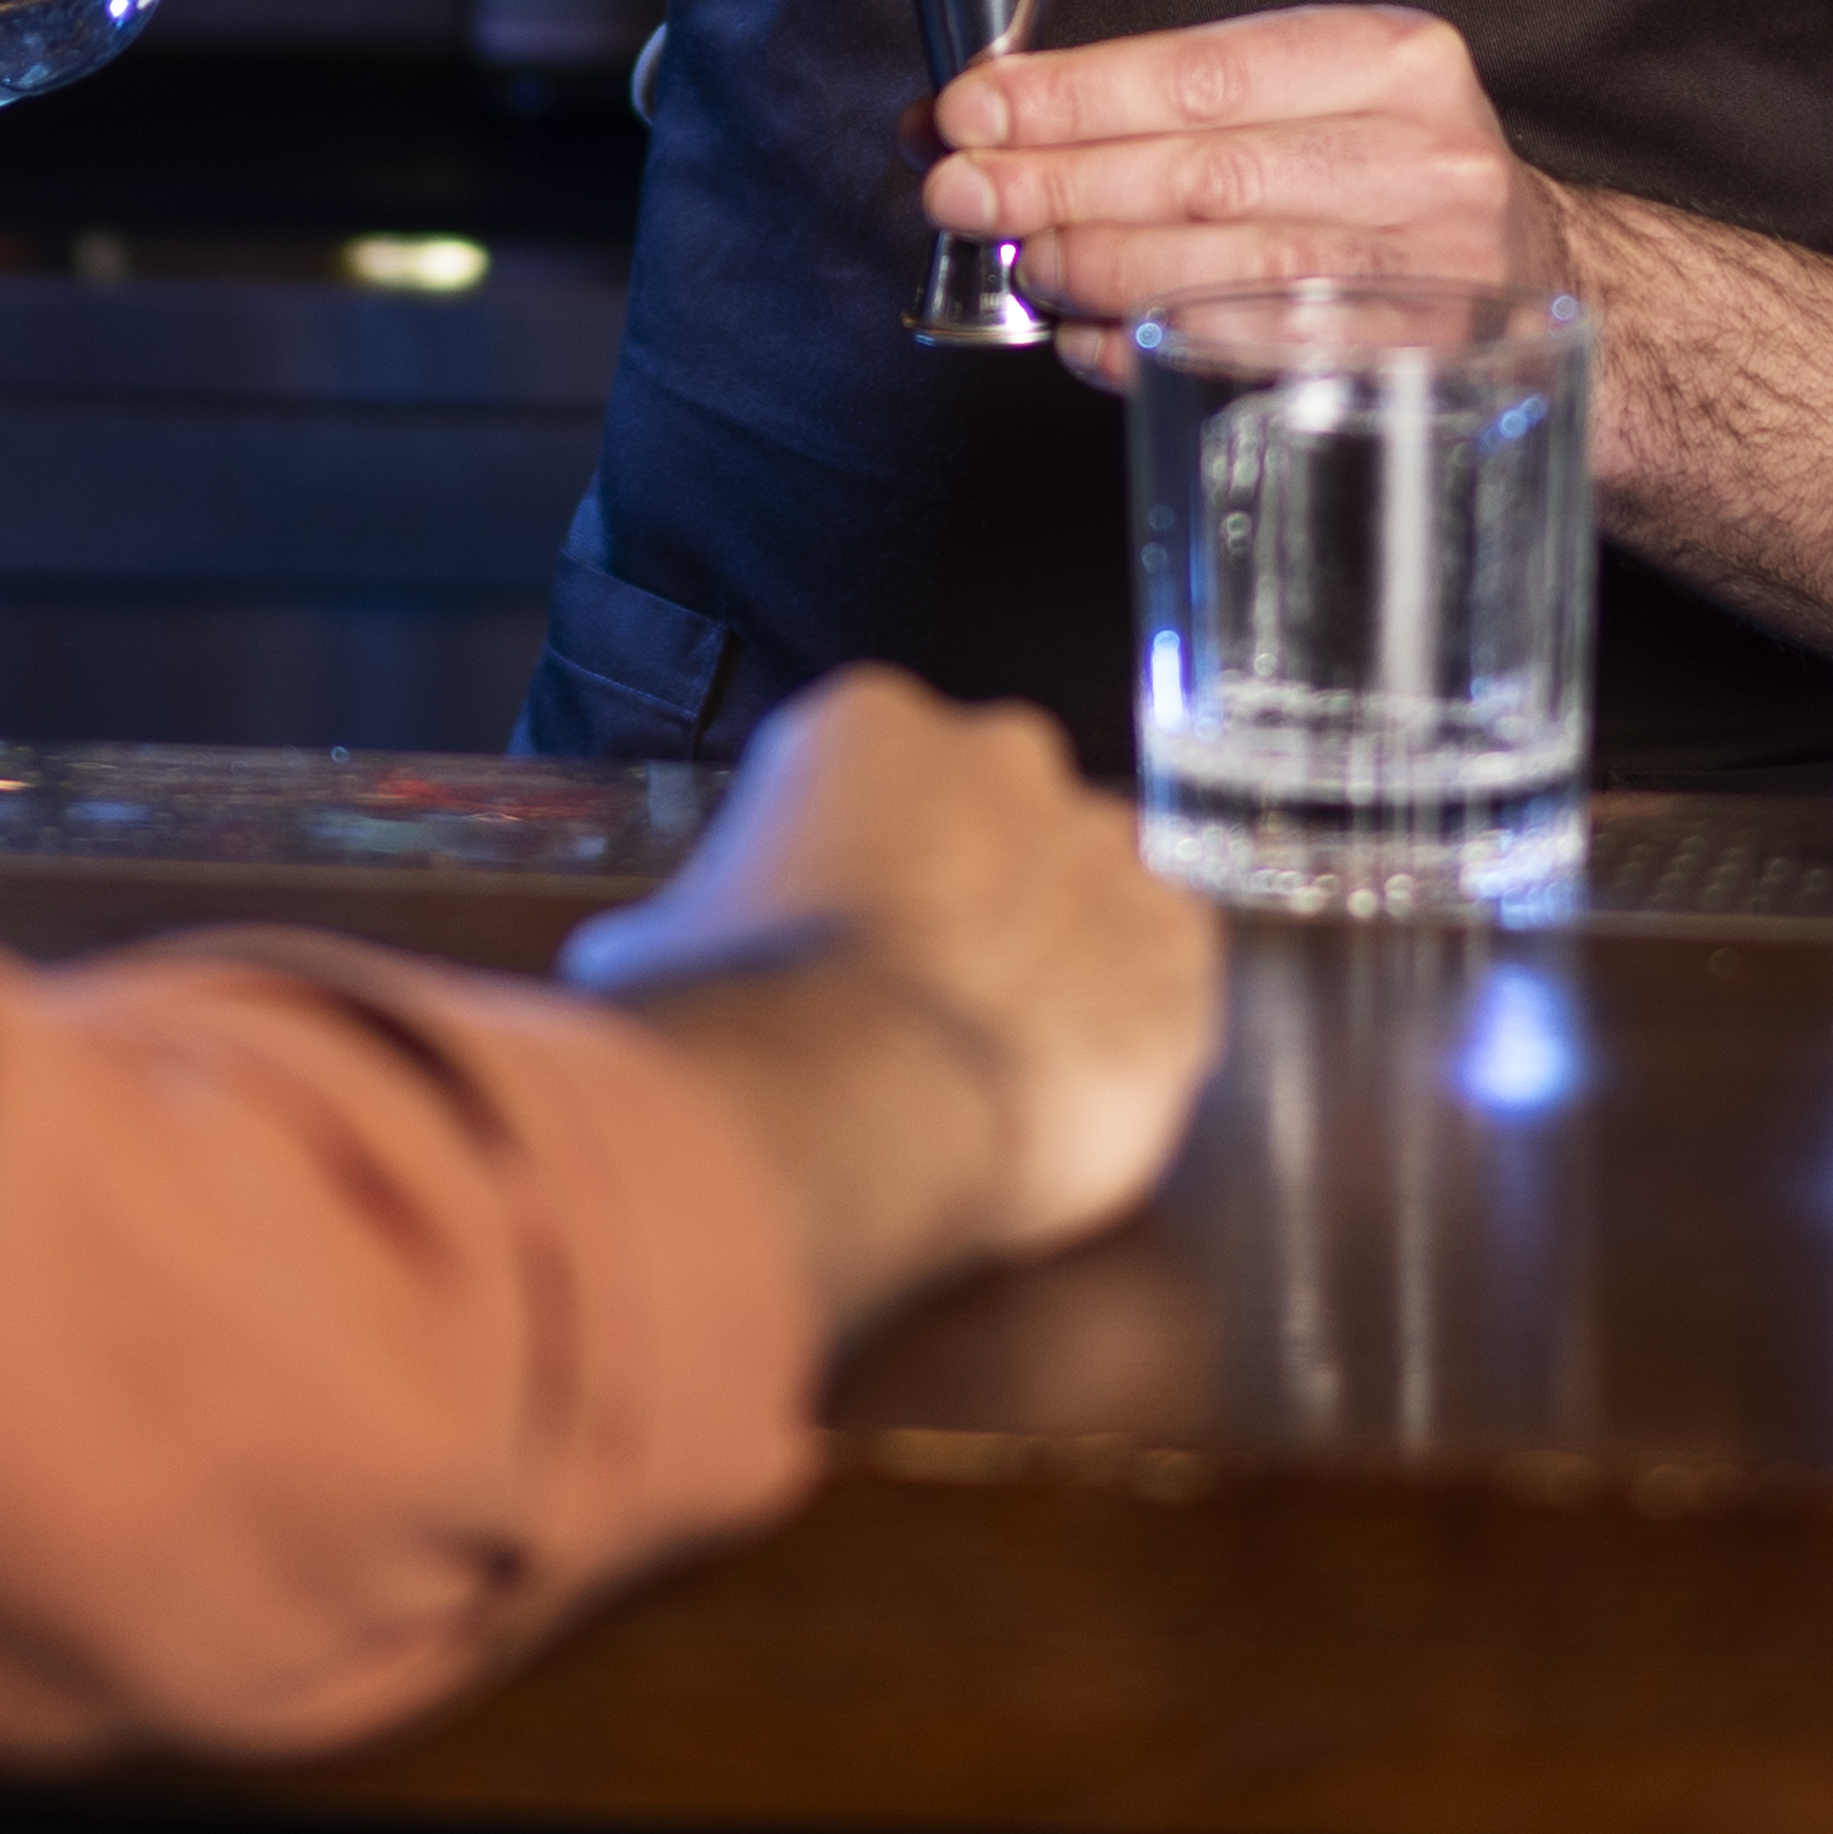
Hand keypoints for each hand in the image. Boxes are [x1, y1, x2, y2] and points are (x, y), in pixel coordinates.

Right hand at [569, 672, 1212, 1289]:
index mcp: (869, 723)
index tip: (832, 923)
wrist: (862, 1109)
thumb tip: (655, 955)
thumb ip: (689, 919)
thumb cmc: (748, 1019)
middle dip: (962, 883)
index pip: (871, 768)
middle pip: (990, 807)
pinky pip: (1162, 968)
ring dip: (1050, 944)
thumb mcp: (653, 948)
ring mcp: (1104, 843)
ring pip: (1085, 881)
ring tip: (990, 1043)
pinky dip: (1125, 1015)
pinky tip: (1063, 1075)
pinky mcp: (1180, 944)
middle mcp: (1003, 753)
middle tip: (911, 985)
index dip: (849, 854)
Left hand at [920, 4, 1571, 369]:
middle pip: (1206, 173)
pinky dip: (1151, 343)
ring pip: (1226, 268)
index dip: (1071, 97)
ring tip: (1023, 260)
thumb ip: (1166, 102)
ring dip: (1097, 265)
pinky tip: (1087, 335)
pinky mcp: (1414, 365)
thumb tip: (986, 119)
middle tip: (961, 193)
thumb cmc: (1395, 178)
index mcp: (1395, 57)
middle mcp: (1426, 157)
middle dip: (1057, 183)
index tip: (970, 111)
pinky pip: (1253, 355)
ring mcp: (1431, 270)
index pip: (1203, 72)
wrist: (1547, 277)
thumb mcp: (1318, 96)